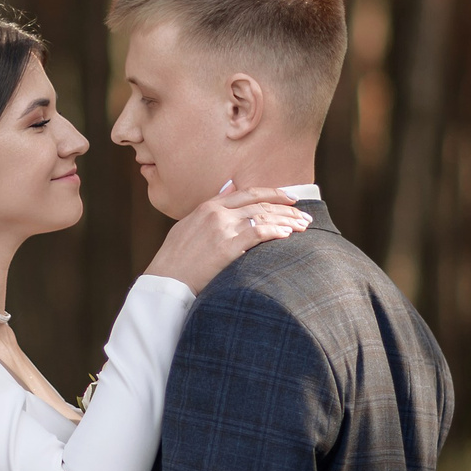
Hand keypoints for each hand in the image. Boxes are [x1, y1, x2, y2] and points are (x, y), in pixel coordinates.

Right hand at [141, 181, 310, 293]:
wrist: (165, 282)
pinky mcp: (227, 246)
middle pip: (260, 204)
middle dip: (286, 209)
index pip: (247, 193)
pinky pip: (258, 233)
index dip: (272, 194)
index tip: (289, 198)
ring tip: (303, 227)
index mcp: (207, 206)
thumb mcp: (188, 225)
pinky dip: (275, 232)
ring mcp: (222, 228)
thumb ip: (211, 208)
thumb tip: (229, 188)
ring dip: (287, 221)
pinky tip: (288, 235)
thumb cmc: (174, 259)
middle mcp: (216, 213)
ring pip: (263, 217)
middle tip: (304, 216)